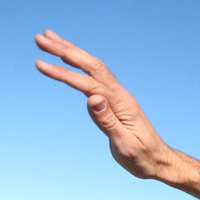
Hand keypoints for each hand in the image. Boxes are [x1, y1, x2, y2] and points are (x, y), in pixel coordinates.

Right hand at [34, 30, 173, 178]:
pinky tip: (69, 57)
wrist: (159, 161)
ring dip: (71, 52)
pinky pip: (95, 76)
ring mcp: (118, 96)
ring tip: (49, 38)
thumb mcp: (125, 145)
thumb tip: (92, 98)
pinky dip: (80, 64)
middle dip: (65, 51)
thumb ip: (108, 122)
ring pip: (93, 67)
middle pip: (91, 66)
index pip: (88, 84)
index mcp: (122, 104)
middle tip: (40, 38)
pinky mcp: (115, 101)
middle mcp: (120, 95)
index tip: (40, 65)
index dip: (64, 73)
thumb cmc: (143, 157)